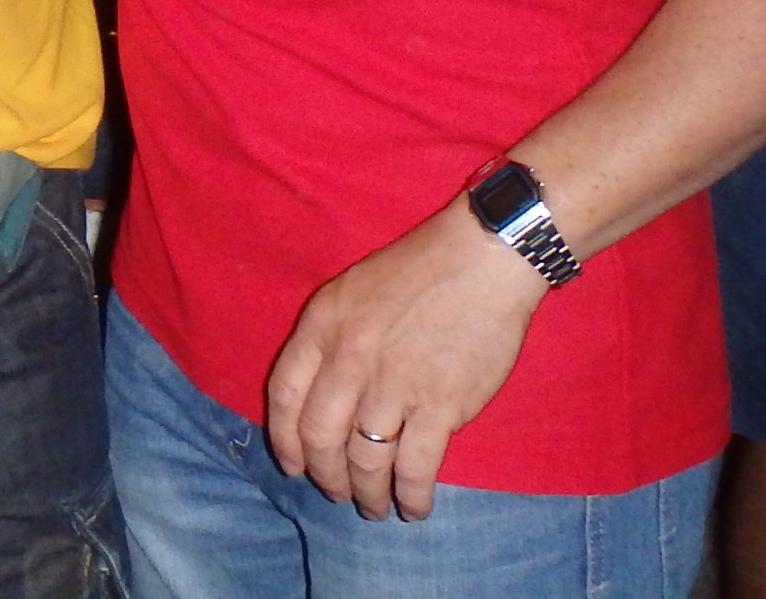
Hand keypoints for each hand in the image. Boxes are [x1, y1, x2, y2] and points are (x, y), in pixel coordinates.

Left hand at [263, 200, 546, 521]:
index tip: (295, 466)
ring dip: (367, 495)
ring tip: (375, 507)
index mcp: (323, 325)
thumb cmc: (419, 271)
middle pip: (319, 438)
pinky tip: (414, 507)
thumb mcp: (352, 291)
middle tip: (339, 493)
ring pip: (364, 461)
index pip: (284, 396)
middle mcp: (349, 357)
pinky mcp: (439, 404)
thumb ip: (330, 339)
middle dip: (326, 477)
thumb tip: (319, 399)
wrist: (482, 259)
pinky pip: (415, 469)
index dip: (285, 441)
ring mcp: (393, 384)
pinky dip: (412, 497)